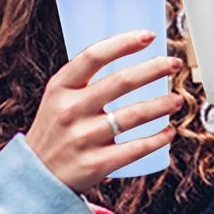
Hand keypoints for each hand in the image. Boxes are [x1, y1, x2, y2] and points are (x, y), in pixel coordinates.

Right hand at [24, 30, 181, 192]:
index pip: (94, 56)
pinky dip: (158, 138)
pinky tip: (169, 132)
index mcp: (60, 88)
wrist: (35, 177)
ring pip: (135, 115)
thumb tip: (127, 55)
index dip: (124, 43)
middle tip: (174, 63)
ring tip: (177, 100)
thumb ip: (84, 80)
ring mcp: (84, 138)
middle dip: (154, 69)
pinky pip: (137, 148)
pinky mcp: (97, 164)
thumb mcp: (57, 99)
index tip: (149, 36)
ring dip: (163, 104)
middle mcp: (71, 110)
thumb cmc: (55, 131)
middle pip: (121, 82)